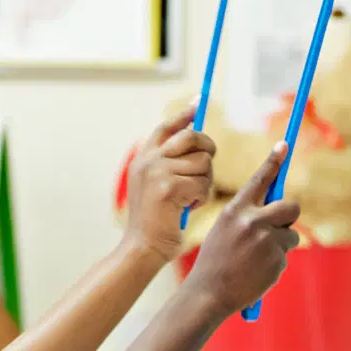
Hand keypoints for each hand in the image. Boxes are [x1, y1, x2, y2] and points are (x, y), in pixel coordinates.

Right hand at [123, 101, 215, 262]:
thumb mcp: (156, 185)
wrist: (143, 246)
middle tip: (205, 169)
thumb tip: (198, 142)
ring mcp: (157, 172)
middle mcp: (148, 160)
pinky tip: (188, 208)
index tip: (198, 103)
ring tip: (190, 198)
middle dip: (207, 151)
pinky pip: (202, 183)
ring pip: (202, 163)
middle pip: (192, 138)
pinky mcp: (168, 187)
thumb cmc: (156, 221)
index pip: (166, 127)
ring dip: (204, 182)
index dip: (184, 115)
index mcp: (143, 158)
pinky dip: (201, 197)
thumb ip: (170, 164)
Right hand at [188, 143, 301, 315]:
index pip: (259, 180)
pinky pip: (285, 254)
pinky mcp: (277, 259)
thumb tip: (275, 208)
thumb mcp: (223, 230)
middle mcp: (252, 221)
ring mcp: (267, 240)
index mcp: (234, 211)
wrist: (209, 292)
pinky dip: (275, 262)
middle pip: (290, 206)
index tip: (284, 144)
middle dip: (289, 215)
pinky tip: (257, 271)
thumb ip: (246, 216)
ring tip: (258, 257)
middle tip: (279, 225)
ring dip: (281, 243)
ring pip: (291, 234)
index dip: (273, 161)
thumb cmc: (215, 260)